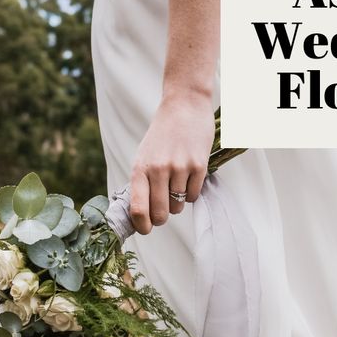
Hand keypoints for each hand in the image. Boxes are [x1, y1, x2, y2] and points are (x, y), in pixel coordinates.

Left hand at [130, 90, 214, 233]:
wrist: (184, 106)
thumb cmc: (161, 135)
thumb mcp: (143, 156)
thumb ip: (141, 182)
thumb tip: (140, 214)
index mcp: (140, 168)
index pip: (137, 208)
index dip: (141, 225)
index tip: (145, 229)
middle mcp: (158, 169)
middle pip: (160, 213)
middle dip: (161, 218)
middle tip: (162, 213)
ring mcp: (180, 168)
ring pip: (178, 207)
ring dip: (177, 203)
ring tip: (176, 185)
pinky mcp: (199, 166)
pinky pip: (194, 196)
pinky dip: (191, 193)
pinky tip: (188, 178)